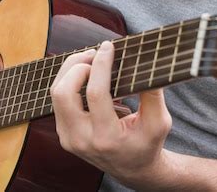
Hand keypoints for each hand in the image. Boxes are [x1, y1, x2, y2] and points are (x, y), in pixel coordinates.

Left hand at [50, 41, 171, 187]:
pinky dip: (70, 80)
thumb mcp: (160, 122)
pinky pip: (58, 100)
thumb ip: (153, 93)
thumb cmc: (147, 143)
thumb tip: (146, 62)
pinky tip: (87, 73)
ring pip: (56, 94)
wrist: (133, 169)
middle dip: (77, 65)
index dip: (101, 65)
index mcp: (107, 138)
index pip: (95, 93)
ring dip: (71, 70)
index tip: (109, 46)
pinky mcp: (63, 133)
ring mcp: (69, 138)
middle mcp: (82, 140)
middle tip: (96, 54)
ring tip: (91, 60)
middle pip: (63, 93)